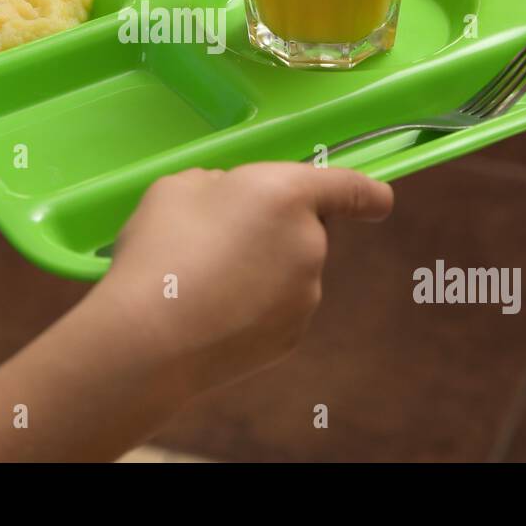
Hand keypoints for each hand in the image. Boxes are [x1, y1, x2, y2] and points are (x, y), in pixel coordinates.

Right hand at [92, 163, 394, 397]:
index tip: (379, 202)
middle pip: (308, 229)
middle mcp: (310, 244)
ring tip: (203, 282)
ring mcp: (305, 297)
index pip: (353, 188)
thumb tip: (229, 205)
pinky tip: (211, 314)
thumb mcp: (180, 187)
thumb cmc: (160, 247)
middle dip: (274, 229)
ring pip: (291, 271)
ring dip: (263, 270)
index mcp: (288, 195)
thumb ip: (221, 187)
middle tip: (218, 238)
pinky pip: (278, 309)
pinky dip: (255, 309)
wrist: (147, 338)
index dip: (368, 193)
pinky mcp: (291, 338)